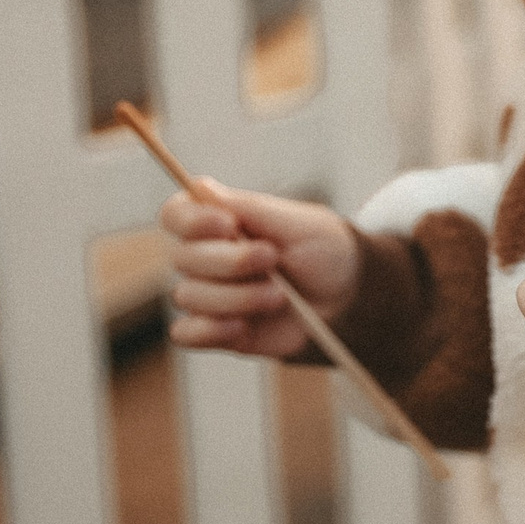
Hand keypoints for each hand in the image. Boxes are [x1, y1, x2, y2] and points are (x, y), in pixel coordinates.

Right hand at [160, 182, 359, 356]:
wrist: (348, 298)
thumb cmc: (325, 251)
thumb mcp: (299, 223)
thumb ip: (251, 209)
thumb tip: (201, 188)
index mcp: (221, 222)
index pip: (176, 214)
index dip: (191, 220)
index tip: (228, 225)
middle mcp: (207, 257)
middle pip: (182, 257)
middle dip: (230, 261)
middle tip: (272, 258)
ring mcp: (210, 294)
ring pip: (188, 296)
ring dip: (236, 297)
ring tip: (280, 296)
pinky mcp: (216, 330)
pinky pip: (185, 335)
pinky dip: (210, 330)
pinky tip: (243, 326)